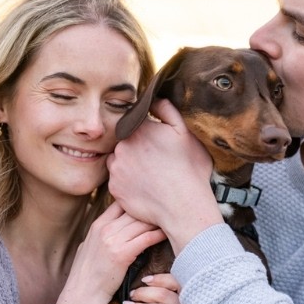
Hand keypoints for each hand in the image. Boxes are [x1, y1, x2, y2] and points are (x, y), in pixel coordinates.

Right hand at [56, 202, 164, 303]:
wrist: (83, 293)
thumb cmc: (86, 274)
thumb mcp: (88, 246)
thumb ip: (100, 234)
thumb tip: (110, 227)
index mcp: (97, 225)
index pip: (120, 203)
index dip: (137, 202)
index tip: (151, 203)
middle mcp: (105, 229)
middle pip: (133, 210)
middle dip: (151, 208)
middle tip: (168, 206)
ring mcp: (113, 240)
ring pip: (142, 222)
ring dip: (158, 220)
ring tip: (173, 217)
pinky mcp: (122, 254)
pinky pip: (146, 238)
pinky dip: (159, 234)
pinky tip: (169, 233)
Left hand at [108, 100, 220, 252]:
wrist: (183, 206)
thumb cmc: (189, 169)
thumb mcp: (184, 132)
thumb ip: (166, 109)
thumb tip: (154, 98)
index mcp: (138, 128)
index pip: (135, 124)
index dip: (147, 133)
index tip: (157, 145)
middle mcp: (122, 145)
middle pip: (125, 142)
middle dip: (137, 148)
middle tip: (155, 162)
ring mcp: (116, 168)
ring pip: (119, 161)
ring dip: (130, 165)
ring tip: (150, 175)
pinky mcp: (114, 188)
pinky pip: (118, 180)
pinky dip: (128, 183)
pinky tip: (144, 187)